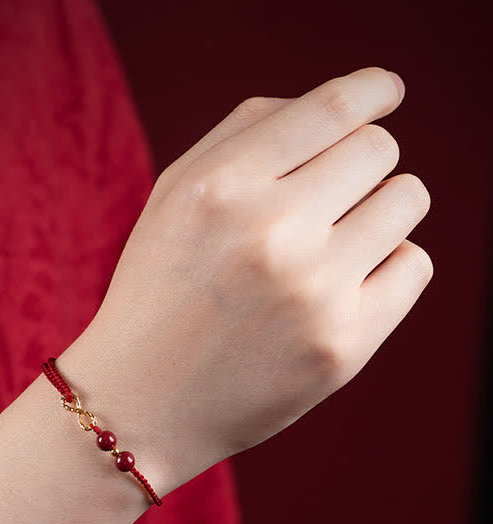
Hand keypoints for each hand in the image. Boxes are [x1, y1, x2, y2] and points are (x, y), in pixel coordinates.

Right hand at [67, 66, 431, 495]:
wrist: (141, 403)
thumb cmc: (159, 291)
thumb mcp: (173, 198)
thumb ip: (248, 133)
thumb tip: (348, 108)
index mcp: (221, 187)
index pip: (336, 106)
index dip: (375, 90)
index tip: (386, 93)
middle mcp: (270, 233)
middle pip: (378, 150)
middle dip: (357, 165)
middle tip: (322, 201)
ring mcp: (312, 293)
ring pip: (406, 200)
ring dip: (375, 212)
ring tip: (325, 247)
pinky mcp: (344, 347)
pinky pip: (414, 265)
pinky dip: (386, 267)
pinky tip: (337, 288)